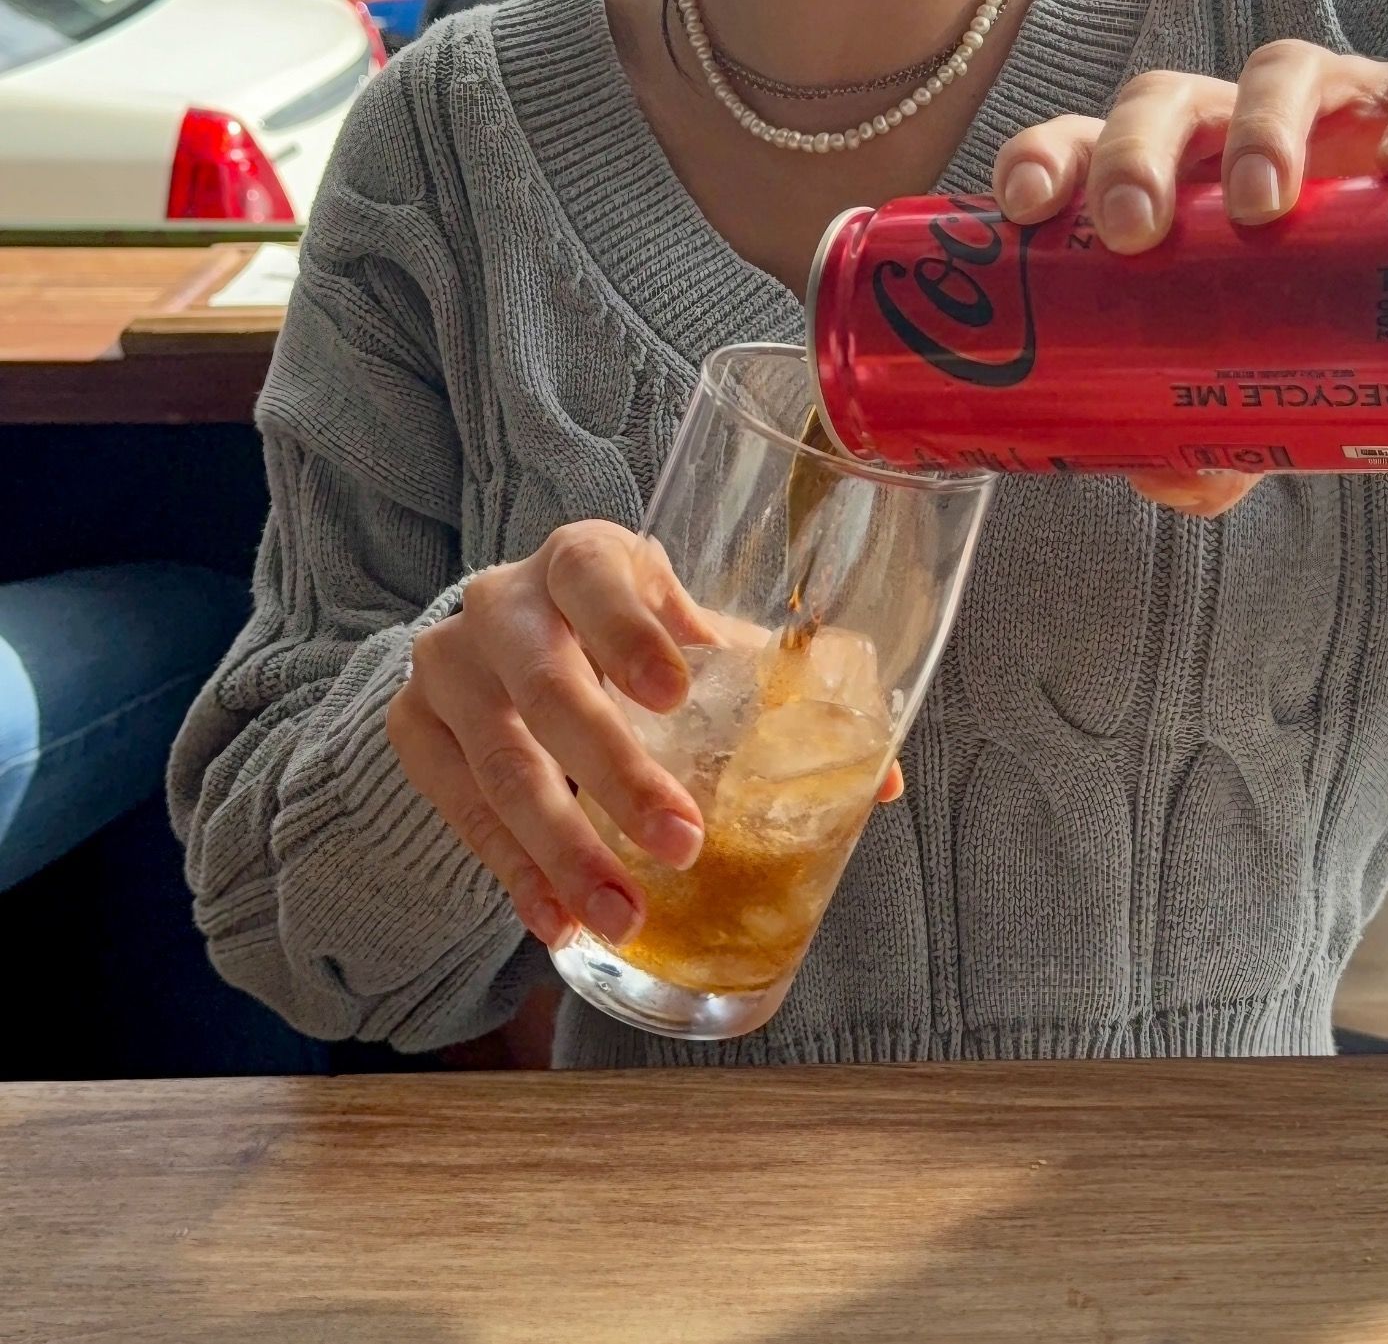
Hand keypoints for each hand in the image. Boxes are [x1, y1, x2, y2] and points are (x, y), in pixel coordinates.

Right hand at [388, 521, 902, 949]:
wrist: (497, 641)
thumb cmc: (616, 635)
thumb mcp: (681, 634)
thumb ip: (764, 689)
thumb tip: (882, 780)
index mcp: (581, 557)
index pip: (594, 575)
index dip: (631, 631)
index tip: (677, 693)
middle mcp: (503, 601)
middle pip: (548, 686)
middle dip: (616, 773)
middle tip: (680, 842)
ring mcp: (448, 667)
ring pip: (501, 763)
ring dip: (566, 849)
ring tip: (625, 914)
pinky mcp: (414, 731)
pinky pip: (463, 812)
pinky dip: (516, 873)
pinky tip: (560, 921)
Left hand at [993, 36, 1387, 516]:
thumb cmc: (1345, 323)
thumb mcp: (1276, 388)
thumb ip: (1217, 433)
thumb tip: (1160, 480)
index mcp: (1176, 178)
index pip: (1088, 143)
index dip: (1047, 159)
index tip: (1022, 208)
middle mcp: (1243, 123)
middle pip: (1168, 100)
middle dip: (1138, 152)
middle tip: (1135, 229)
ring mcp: (1343, 97)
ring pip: (1282, 71)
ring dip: (1262, 126)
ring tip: (1264, 202)